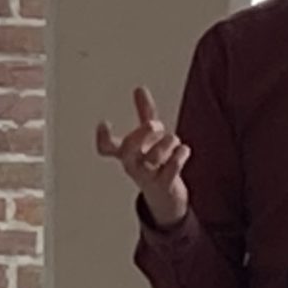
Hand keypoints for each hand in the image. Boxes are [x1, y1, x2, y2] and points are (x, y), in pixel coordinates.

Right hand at [94, 87, 189, 228]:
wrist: (165, 199)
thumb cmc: (155, 166)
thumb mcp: (149, 139)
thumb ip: (144, 114)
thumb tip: (139, 89)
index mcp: (126, 154)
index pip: (107, 148)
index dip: (102, 137)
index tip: (104, 123)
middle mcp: (133, 165)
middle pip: (128, 150)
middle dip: (141, 135)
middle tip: (154, 124)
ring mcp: (148, 176)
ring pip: (153, 157)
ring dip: (167, 144)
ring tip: (174, 139)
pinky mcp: (164, 185)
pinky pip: (170, 169)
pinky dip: (179, 156)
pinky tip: (184, 150)